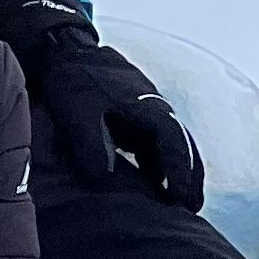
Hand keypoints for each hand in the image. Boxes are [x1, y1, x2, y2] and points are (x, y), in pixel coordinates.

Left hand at [0, 0, 204, 209]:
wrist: (64, 50)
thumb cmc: (72, 81)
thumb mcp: (77, 113)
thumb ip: (90, 144)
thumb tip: (102, 178)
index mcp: (148, 106)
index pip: (174, 144)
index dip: (181, 173)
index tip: (184, 200)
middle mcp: (156, 108)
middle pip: (184, 145)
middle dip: (191, 176)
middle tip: (194, 207)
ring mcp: (148, 111)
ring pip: (173, 144)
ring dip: (180, 171)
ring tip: (182, 202)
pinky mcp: (136, 115)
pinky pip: (157, 143)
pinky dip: (162, 163)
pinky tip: (157, 183)